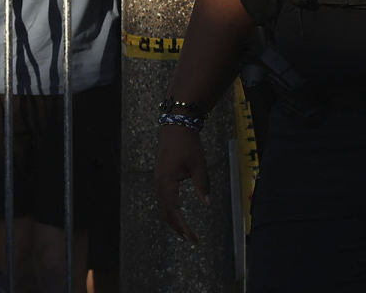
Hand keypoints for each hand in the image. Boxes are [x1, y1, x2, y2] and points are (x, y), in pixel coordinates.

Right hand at [155, 124, 209, 242]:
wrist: (176, 126)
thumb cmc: (188, 144)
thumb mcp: (198, 164)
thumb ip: (202, 185)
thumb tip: (206, 204)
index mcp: (166, 183)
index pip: (173, 212)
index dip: (182, 227)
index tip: (192, 238)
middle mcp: (159, 184)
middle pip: (166, 213)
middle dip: (177, 228)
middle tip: (191, 239)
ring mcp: (159, 181)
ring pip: (163, 207)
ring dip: (173, 220)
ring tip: (185, 232)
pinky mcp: (161, 178)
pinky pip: (164, 199)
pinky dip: (170, 210)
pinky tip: (178, 215)